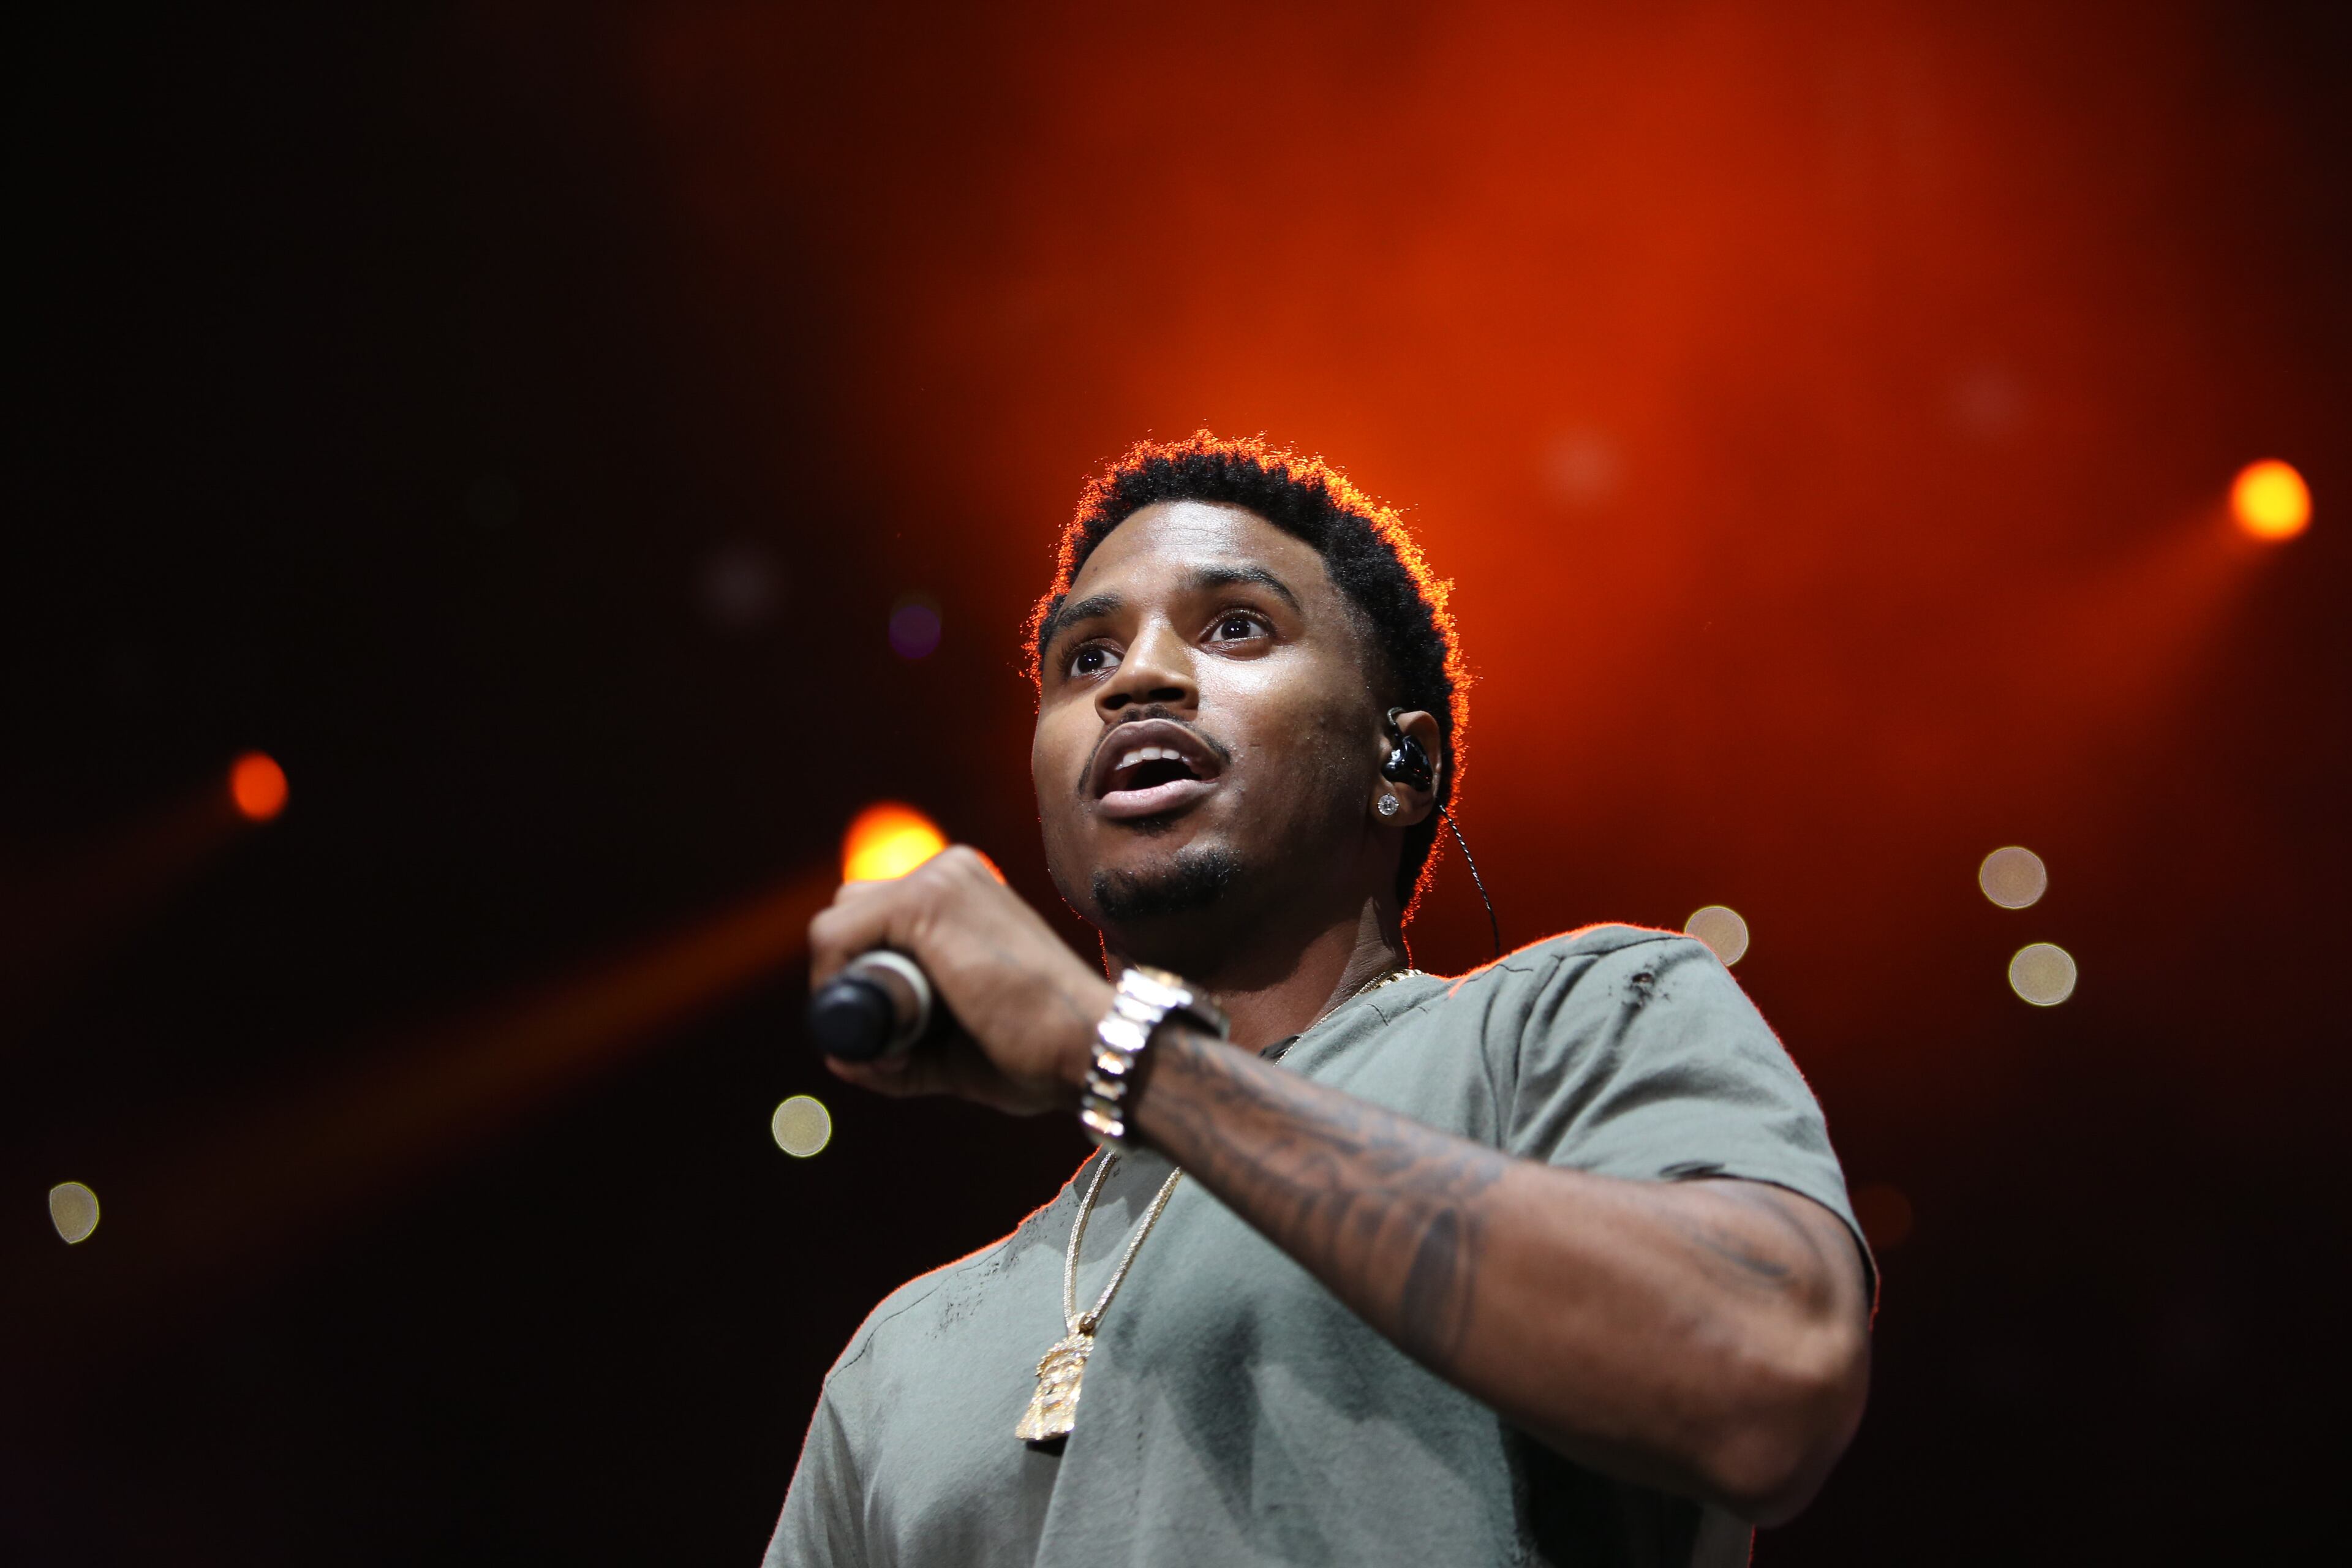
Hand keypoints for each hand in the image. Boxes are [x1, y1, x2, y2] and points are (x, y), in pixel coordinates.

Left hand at [808, 846, 1113, 1115]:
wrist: (1087, 1047)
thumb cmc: (1033, 1053)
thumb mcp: (951, 1048)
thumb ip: (901, 1048)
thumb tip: (838, 1056)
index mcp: (960, 892)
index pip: (872, 921)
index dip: (862, 981)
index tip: (889, 1041)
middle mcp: (947, 873)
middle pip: (849, 915)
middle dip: (849, 980)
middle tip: (887, 1039)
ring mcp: (937, 880)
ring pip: (836, 926)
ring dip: (844, 989)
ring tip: (895, 1039)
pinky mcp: (924, 902)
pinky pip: (835, 937)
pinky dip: (836, 986)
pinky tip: (880, 1029)